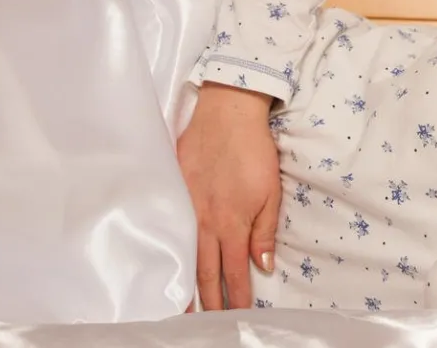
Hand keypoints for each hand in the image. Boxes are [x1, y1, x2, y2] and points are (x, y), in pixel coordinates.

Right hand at [177, 82, 280, 310]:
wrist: (227, 113)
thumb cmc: (254, 151)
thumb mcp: (271, 192)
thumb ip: (264, 231)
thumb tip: (261, 265)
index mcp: (232, 223)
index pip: (233, 271)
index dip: (236, 295)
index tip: (238, 315)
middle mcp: (205, 221)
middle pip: (205, 270)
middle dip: (208, 300)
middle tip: (208, 322)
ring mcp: (186, 207)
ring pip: (185, 254)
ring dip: (186, 282)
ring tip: (182, 307)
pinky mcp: (174, 191)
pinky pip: (172, 230)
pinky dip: (170, 252)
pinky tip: (165, 263)